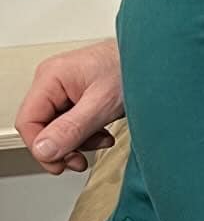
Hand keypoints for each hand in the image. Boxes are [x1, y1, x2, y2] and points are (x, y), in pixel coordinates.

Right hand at [16, 40, 123, 173]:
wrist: (156, 57)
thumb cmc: (133, 67)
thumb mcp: (102, 104)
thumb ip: (71, 129)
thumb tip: (43, 150)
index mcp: (51, 77)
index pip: (28, 121)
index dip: (41, 148)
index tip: (59, 164)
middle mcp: (54, 80)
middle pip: (42, 126)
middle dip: (62, 147)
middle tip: (78, 161)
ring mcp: (66, 87)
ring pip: (58, 127)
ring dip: (78, 142)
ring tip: (100, 141)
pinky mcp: (80, 94)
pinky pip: (72, 122)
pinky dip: (87, 133)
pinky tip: (103, 134)